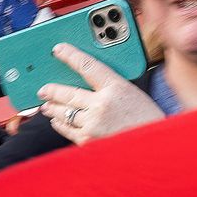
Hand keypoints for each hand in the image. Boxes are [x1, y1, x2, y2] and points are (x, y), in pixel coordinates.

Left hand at [36, 44, 161, 144]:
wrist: (153, 146)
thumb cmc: (146, 119)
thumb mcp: (131, 93)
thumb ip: (110, 86)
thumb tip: (86, 81)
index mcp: (115, 87)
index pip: (86, 65)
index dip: (69, 56)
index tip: (58, 50)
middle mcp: (101, 105)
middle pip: (68, 92)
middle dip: (52, 90)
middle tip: (43, 89)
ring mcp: (93, 124)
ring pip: (64, 112)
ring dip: (52, 107)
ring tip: (47, 105)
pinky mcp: (88, 141)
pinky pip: (67, 130)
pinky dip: (60, 124)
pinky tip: (56, 121)